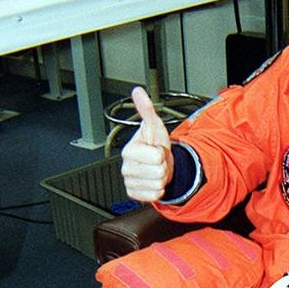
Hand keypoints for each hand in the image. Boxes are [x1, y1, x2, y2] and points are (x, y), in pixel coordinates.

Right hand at [120, 86, 173, 202]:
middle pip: (159, 171)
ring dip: (161, 178)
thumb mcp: (155, 127)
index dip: (161, 153)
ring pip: (158, 184)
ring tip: (156, 170)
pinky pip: (154, 196)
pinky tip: (152, 181)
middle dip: (162, 166)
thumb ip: (147, 110)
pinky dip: (158, 190)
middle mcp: (126, 167)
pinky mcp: (134, 194)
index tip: (155, 149)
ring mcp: (129, 182)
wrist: (158, 165)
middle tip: (157, 161)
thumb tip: (138, 92)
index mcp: (129, 151)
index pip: (157, 157)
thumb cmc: (156, 146)